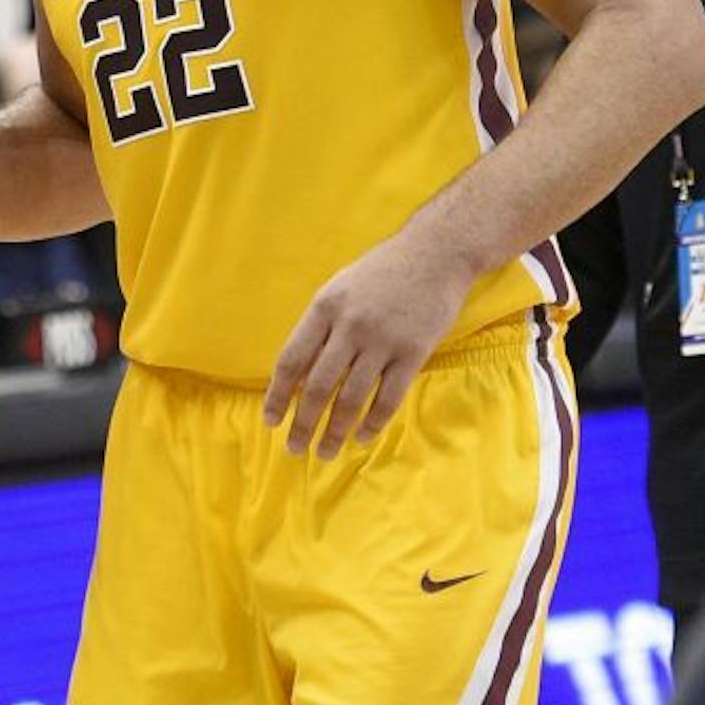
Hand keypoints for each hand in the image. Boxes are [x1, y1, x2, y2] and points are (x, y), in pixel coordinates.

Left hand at [263, 231, 476, 457]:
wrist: (435, 253)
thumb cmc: (381, 272)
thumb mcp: (339, 288)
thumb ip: (320, 327)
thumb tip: (297, 373)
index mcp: (324, 308)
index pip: (292, 360)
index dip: (278, 395)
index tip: (270, 421)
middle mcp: (350, 326)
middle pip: (318, 386)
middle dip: (303, 423)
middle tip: (294, 449)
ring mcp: (383, 340)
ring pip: (352, 398)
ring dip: (336, 431)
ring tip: (325, 452)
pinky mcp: (413, 352)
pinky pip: (388, 397)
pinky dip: (373, 422)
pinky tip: (362, 436)